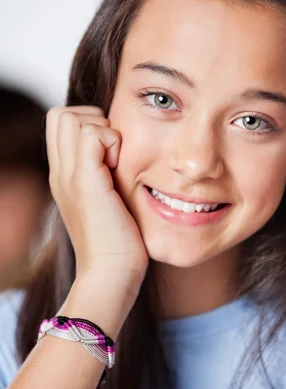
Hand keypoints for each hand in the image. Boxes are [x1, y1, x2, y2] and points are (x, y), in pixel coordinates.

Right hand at [46, 106, 148, 298]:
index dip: (86, 123)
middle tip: (112, 150)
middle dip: (92, 119)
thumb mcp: (105, 202)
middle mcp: (60, 172)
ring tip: (116, 160)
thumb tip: (118, 154)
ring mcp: (69, 177)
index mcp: (62, 176)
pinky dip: (112, 141)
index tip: (109, 151)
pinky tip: (122, 167)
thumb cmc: (117, 243)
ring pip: (72, 117)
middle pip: (61, 113)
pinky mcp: (86, 183)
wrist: (109, 274)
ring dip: (101, 129)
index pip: (59, 122)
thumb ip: (104, 177)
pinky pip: (93, 135)